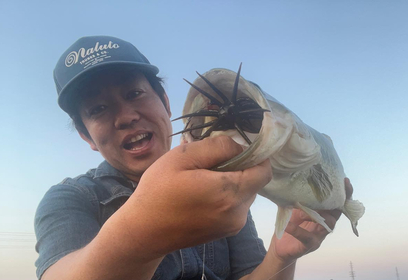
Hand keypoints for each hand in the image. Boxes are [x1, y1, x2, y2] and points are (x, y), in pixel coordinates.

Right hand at [114, 136, 272, 258]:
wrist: (143, 231)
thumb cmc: (158, 191)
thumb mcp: (183, 157)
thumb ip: (217, 147)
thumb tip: (240, 146)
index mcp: (230, 194)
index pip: (264, 171)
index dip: (256, 155)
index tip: (236, 147)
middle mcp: (238, 213)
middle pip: (254, 182)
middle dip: (239, 167)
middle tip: (210, 162)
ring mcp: (232, 226)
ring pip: (245, 193)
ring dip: (232, 182)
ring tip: (203, 178)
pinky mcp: (225, 232)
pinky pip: (236, 206)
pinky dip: (226, 196)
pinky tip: (202, 193)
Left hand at [270, 178, 353, 261]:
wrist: (281, 247)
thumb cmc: (291, 225)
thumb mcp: (294, 208)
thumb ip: (299, 197)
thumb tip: (296, 179)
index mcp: (323, 214)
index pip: (336, 202)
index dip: (343, 193)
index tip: (345, 180)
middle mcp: (325, 224)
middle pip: (338, 212)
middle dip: (341, 199)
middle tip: (341, 187)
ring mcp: (319, 235)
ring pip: (329, 223)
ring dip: (317, 213)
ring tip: (302, 207)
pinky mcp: (310, 245)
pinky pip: (306, 237)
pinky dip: (296, 230)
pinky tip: (288, 225)